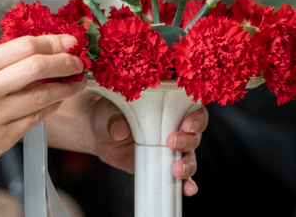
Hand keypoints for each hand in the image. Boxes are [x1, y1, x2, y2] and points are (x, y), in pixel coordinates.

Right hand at [0, 35, 84, 183]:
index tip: (70, 41)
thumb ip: (0, 61)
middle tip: (78, 62)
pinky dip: (50, 108)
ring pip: (42, 96)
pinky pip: (35, 120)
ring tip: (75, 83)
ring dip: (65, 88)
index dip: (53, 42)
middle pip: (36, 67)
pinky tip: (56, 102)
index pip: (23, 46)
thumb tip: (42, 49)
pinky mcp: (0, 140)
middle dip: (65, 62)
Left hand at [86, 95, 207, 195]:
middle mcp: (175, 127)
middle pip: (194, 135)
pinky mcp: (163, 168)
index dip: (196, 118)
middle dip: (188, 141)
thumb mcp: (107, 112)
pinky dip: (187, 184)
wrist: (100, 133)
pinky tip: (188, 189)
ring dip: (188, 165)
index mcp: (168, 107)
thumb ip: (113, 119)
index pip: (193, 109)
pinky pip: (180, 178)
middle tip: (171, 143)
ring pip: (190, 158)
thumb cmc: (108, 113)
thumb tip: (119, 129)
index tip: (187, 125)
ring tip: (176, 170)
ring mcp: (171, 150)